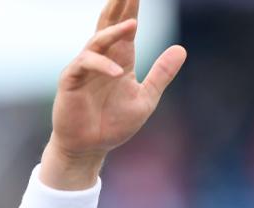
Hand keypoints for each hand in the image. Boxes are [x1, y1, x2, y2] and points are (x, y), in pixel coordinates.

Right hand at [42, 0, 186, 188]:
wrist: (90, 148)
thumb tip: (182, 49)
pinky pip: (85, 65)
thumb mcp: (146, 98)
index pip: (127, 27)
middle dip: (119, 6)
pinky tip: (117, 73)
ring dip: (114, 31)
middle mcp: (102, 58)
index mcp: (120, 59)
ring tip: (133, 24)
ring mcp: (85, 67)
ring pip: (97, 40)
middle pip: (110, 24)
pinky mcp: (71, 80)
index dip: (132, 8)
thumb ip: (161, 74)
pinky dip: (102, 66)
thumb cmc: (114, 124)